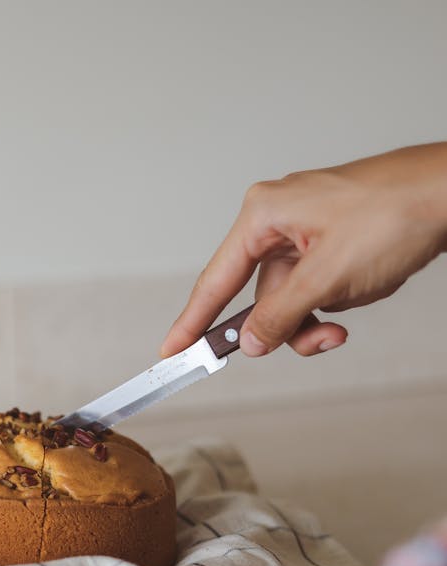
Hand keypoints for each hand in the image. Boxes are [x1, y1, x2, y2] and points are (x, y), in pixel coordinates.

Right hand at [161, 143, 446, 359]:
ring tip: (348, 320)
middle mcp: (278, 218)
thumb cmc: (393, 215)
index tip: (171, 352)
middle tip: (316, 338)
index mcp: (263, 214)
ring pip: (292, 297)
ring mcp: (307, 229)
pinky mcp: (332, 239)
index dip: (192, 321)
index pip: (215, 280)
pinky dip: (335, 301)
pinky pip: (317, 286)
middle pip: (260, 295)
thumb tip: (251, 343)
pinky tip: (362, 291)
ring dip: (317, 318)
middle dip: (288, 324)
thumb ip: (281, 315)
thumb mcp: (328, 278)